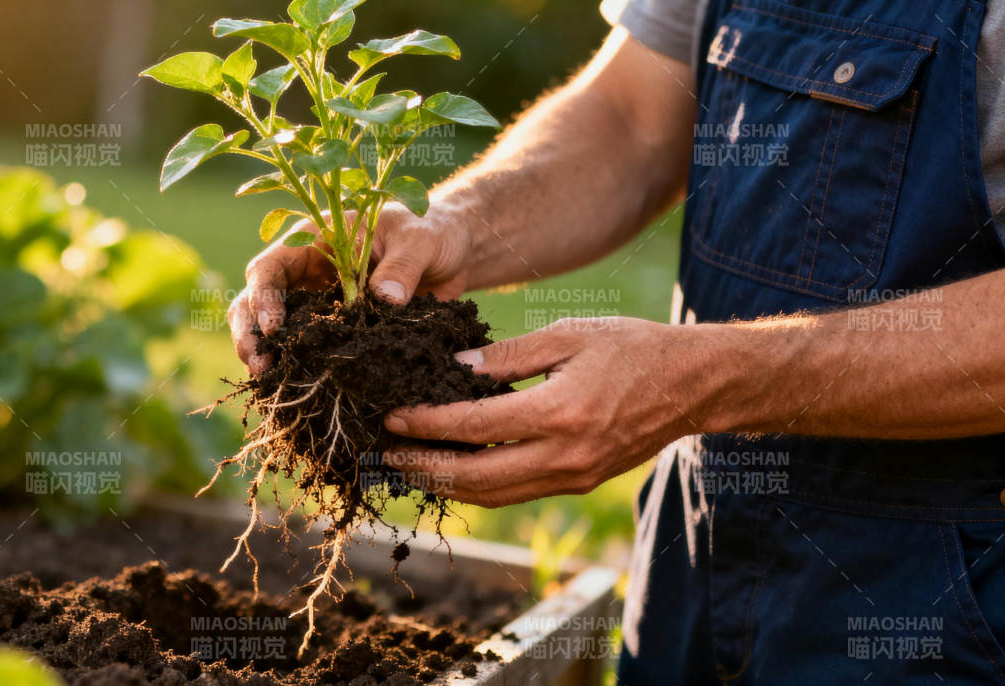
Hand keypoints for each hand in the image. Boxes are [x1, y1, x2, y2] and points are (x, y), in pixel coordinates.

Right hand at [229, 202, 476, 373]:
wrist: (449, 252)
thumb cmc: (430, 232)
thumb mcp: (420, 240)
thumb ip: (402, 266)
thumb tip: (384, 299)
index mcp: (313, 241)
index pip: (269, 267)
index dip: (262, 296)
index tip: (274, 328)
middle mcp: (304, 272)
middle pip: (253, 300)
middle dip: (250, 332)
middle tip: (260, 365)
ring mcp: (315, 302)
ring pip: (269, 328)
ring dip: (263, 353)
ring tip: (269, 380)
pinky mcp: (332, 328)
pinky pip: (304, 348)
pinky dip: (294, 367)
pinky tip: (296, 388)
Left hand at [381, 317, 710, 506]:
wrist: (694, 384)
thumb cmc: (632, 347)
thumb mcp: (568, 334)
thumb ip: (506, 355)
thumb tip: (452, 369)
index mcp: (560, 412)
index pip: (474, 427)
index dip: (427, 425)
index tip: (392, 417)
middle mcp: (565, 455)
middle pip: (476, 476)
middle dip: (423, 467)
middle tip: (384, 453)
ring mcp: (573, 476)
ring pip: (494, 495)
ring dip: (445, 484)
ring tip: (408, 466)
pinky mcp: (578, 483)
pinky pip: (516, 493)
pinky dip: (478, 487)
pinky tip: (451, 470)